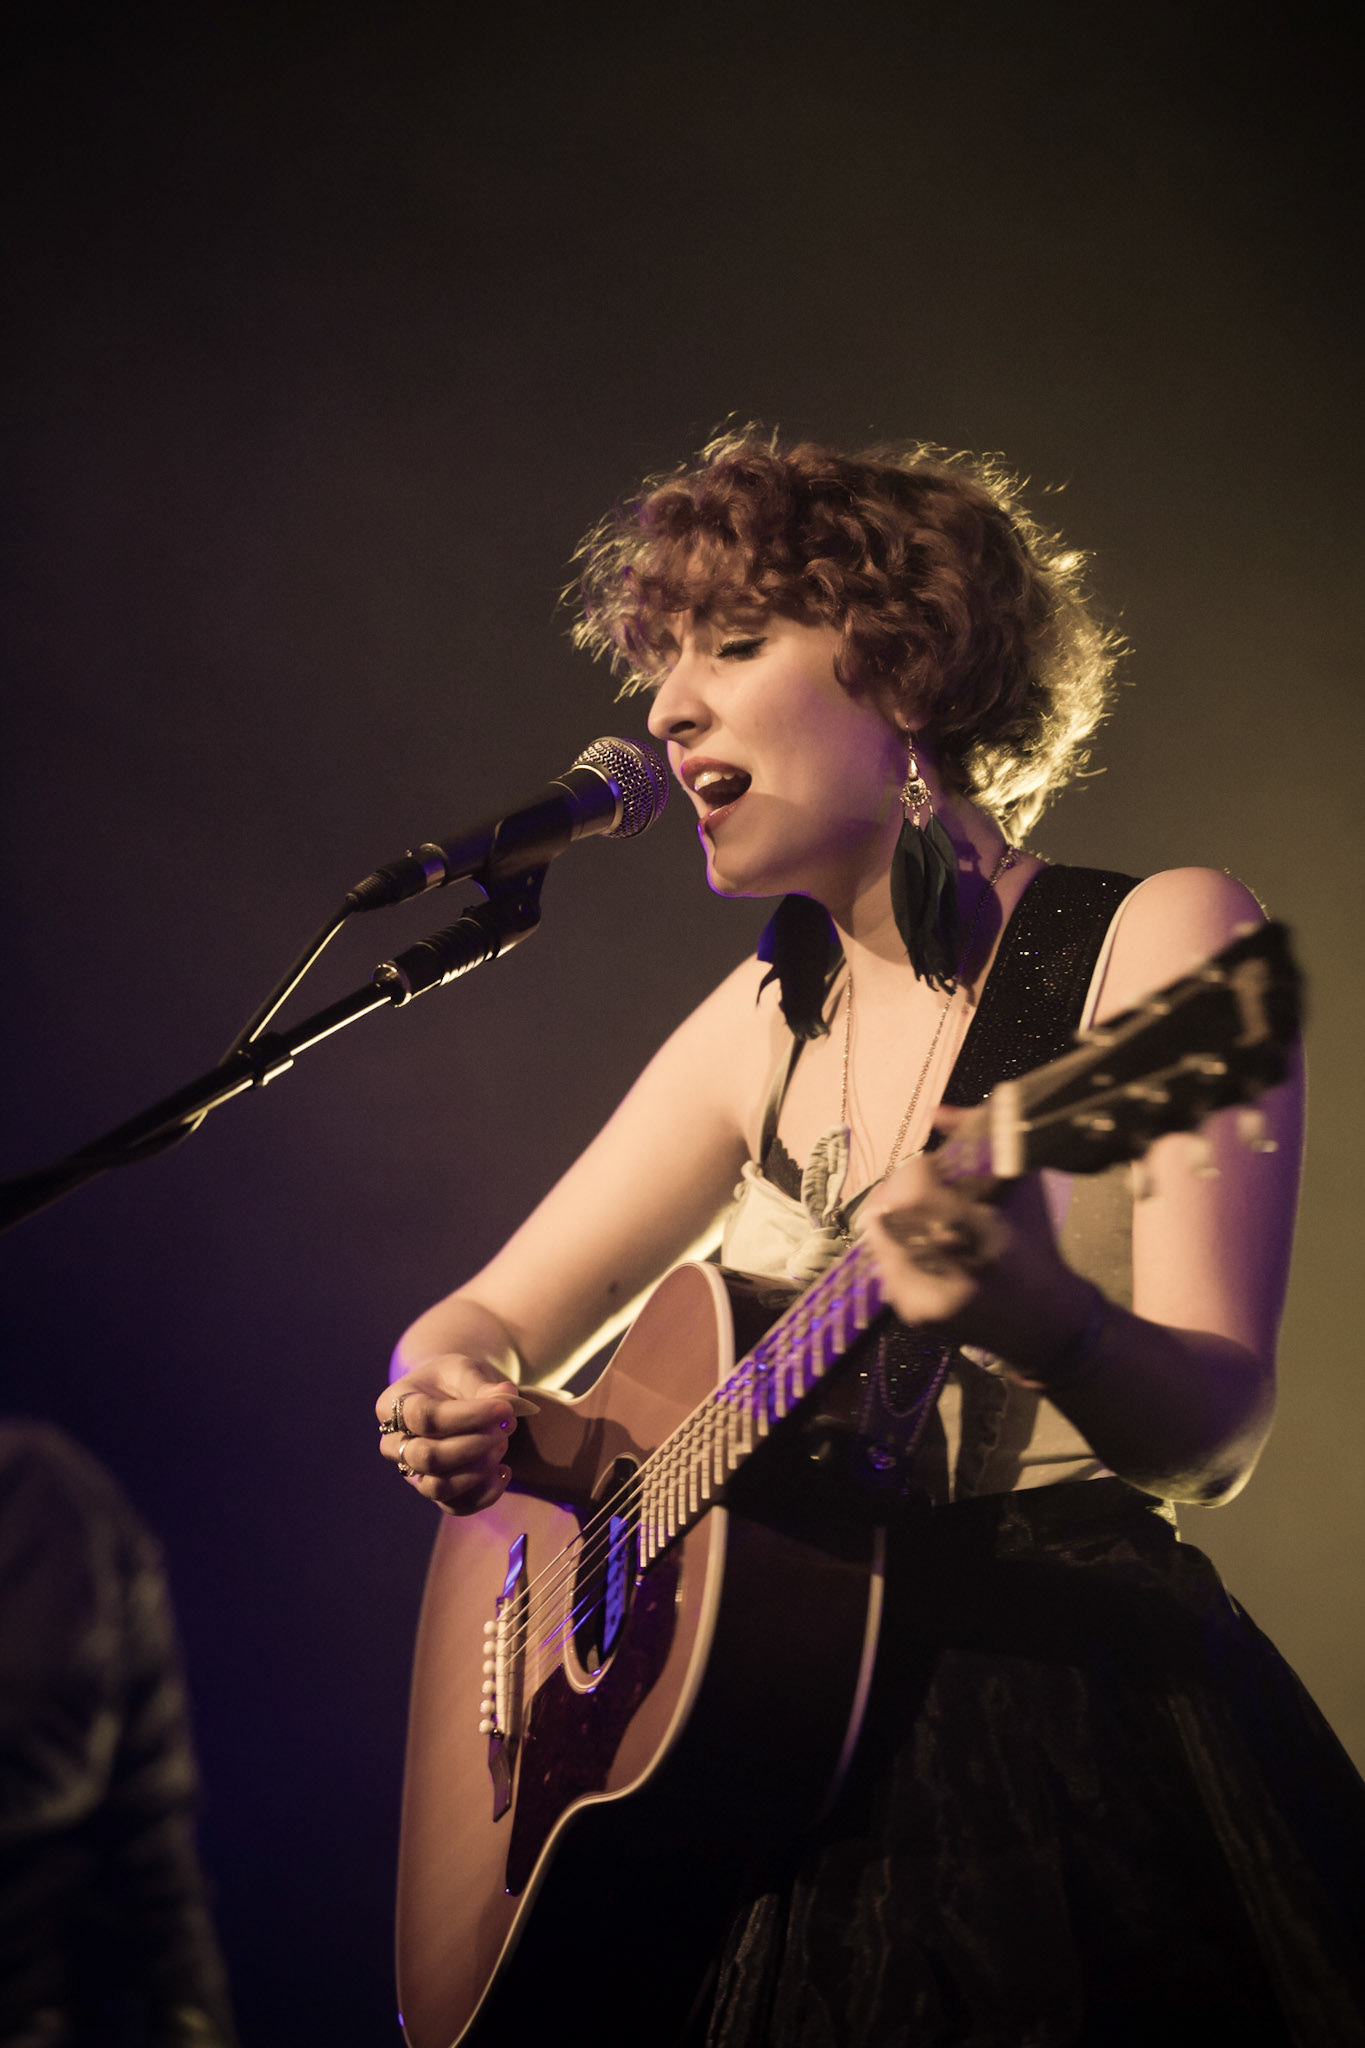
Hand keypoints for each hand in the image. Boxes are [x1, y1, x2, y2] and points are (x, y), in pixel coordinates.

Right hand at [375, 1355, 536, 1514]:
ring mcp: (412, 1473)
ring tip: (502, 1445)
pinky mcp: (434, 1492)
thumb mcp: (464, 1369)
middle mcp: (394, 1444)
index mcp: (392, 1406)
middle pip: (425, 1457)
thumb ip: (481, 1383)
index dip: (467, 1416)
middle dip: (473, 1445)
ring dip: (477, 1471)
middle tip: (506, 1427)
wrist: (451, 1398)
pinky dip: (485, 1494)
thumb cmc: (453, 1381)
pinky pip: (456, 1506)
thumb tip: (506, 1394)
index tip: (505, 1409)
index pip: (423, 1417)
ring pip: (437, 1488)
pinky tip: (504, 1471)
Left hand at [861, 1122, 1096, 1378]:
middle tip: (926, 1189)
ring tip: (926, 1215)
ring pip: (879, 1234)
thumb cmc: (1036, 1245)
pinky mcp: (911, 1314)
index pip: (915, 1188)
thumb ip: (983, 1140)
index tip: (938, 1170)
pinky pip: (884, 1260)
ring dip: (896, 1215)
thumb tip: (937, 1113)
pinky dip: (898, 1243)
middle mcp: (947, 1274)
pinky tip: (925, 1241)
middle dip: (902, 1189)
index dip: (919, 1170)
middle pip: (888, 1210)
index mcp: (982, 1238)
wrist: (1046, 1321)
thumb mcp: (1023, 1185)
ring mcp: (923, 1300)